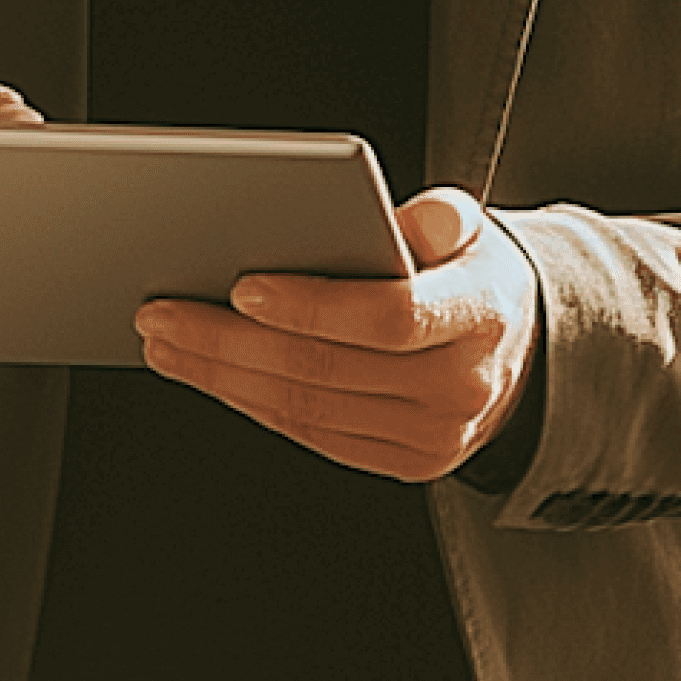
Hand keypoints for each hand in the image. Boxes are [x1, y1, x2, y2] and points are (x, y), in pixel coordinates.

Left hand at [133, 186, 542, 481]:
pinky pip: (315, 434)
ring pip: (309, 408)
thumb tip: (411, 220)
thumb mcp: (474, 231)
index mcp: (480, 315)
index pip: (390, 317)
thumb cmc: (473, 278)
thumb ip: (443, 217)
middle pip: (327, 368)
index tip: (243, 287)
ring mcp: (433, 436)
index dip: (313, 306)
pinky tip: (212, 374)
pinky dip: (254, 403)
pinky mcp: (408, 463)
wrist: (519, 352)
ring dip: (224, 376)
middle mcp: (461, 386)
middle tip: (162, 313)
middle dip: (231, 341)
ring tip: (167, 341)